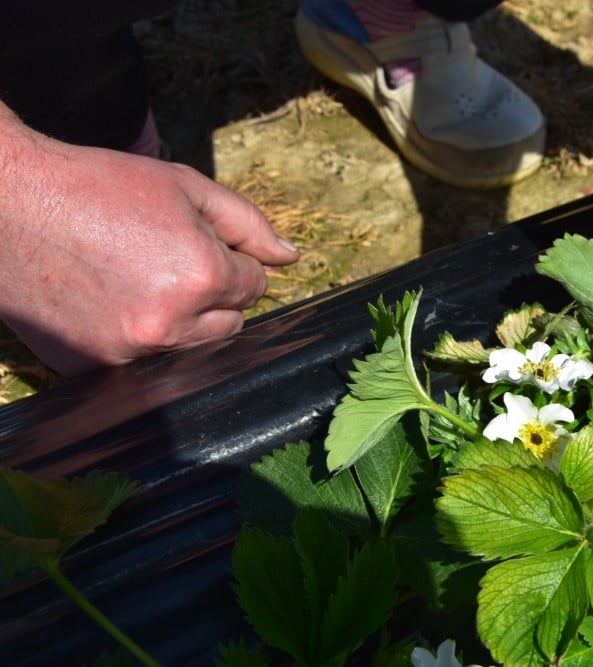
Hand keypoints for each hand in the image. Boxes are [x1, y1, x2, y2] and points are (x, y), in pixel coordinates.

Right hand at [0, 110, 298, 375]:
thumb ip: (248, 225)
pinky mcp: (91, 368)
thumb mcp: (184, 186)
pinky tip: (109, 302)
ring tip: (138, 278)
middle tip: (168, 260)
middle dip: (215, 295)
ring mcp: (128, 352)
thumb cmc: (98, 184)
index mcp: (201, 275)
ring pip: (191, 348)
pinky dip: (137, 338)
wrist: (6, 201)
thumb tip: (291, 257)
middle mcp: (170, 324)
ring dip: (181, 321)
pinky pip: (142, 363)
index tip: (196, 242)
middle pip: (230, 324)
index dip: (232, 260)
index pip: (254, 286)